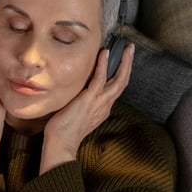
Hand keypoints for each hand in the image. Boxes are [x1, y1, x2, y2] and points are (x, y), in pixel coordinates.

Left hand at [40, 43, 134, 174]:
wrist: (61, 143)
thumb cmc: (64, 130)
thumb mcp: (78, 113)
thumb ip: (82, 101)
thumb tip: (75, 89)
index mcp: (103, 108)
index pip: (115, 88)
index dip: (120, 73)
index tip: (121, 60)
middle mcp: (105, 105)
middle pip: (123, 82)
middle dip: (128, 64)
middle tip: (130, 48)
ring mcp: (99, 102)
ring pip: (118, 80)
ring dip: (123, 62)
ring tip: (126, 48)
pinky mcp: (90, 99)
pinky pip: (100, 79)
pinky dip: (104, 65)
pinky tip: (105, 53)